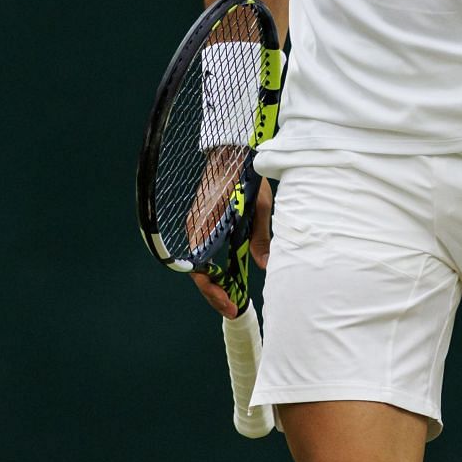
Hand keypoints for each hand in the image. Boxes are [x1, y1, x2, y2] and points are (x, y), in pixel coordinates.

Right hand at [190, 177, 272, 317]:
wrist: (231, 151)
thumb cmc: (245, 176)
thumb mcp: (259, 206)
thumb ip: (260, 236)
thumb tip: (265, 265)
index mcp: (204, 227)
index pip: (200, 270)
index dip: (213, 291)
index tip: (230, 304)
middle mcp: (196, 229)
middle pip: (200, 272)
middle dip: (215, 294)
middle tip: (233, 309)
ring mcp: (197, 227)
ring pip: (202, 264)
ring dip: (216, 283)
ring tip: (232, 299)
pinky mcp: (203, 224)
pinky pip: (205, 253)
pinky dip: (215, 268)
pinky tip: (229, 277)